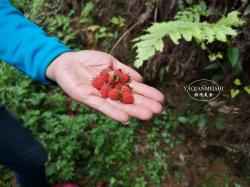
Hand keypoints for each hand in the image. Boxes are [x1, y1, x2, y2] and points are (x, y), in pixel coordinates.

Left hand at [46, 50, 163, 121]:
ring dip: (132, 111)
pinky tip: (124, 118)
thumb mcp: (109, 61)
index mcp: (116, 83)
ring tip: (147, 116)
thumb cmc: (88, 60)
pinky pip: (101, 106)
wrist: (67, 61)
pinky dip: (113, 112)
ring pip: (118, 105)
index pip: (134, 89)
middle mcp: (110, 92)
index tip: (161, 99)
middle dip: (143, 104)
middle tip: (158, 111)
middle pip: (128, 99)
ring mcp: (99, 96)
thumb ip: (123, 70)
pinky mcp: (86, 98)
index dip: (147, 93)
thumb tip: (141, 79)